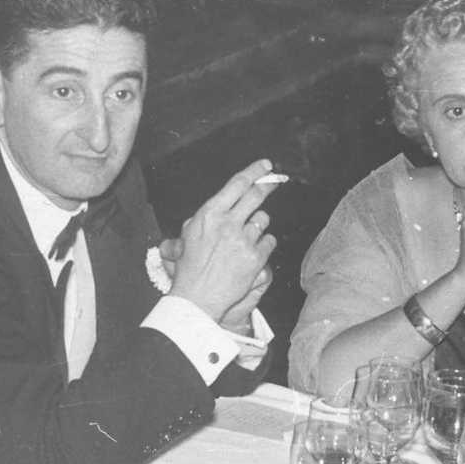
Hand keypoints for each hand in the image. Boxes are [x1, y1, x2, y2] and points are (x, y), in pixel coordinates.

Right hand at [169, 159, 279, 322]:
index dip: (255, 171)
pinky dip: (264, 245)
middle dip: (269, 185)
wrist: (197, 297)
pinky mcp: (255, 257)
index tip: (265, 166)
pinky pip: (269, 241)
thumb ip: (204, 218)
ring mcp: (243, 239)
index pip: (237, 184)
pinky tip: (252, 252)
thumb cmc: (190, 268)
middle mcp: (228, 222)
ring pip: (263, 220)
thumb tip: (221, 205)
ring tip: (245, 237)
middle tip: (275, 181)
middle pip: (256, 195)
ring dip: (258, 225)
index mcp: (209, 213)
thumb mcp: (188, 236)